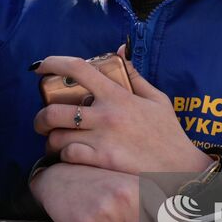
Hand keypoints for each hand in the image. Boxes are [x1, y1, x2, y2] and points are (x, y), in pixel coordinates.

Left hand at [33, 56, 211, 184]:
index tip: (41, 66)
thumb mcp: (156, 99)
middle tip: (43, 122)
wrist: (180, 170)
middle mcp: (106, 115)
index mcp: (118, 96)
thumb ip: (134, 76)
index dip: (54, 63)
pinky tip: (69, 157)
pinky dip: (63, 157)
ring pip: (57, 137)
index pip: (79, 69)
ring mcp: (102, 140)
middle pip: (54, 110)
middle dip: (40, 117)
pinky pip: (68, 156)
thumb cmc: (168, 133)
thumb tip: (121, 51)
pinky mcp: (101, 162)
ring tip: (55, 142)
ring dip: (51, 140)